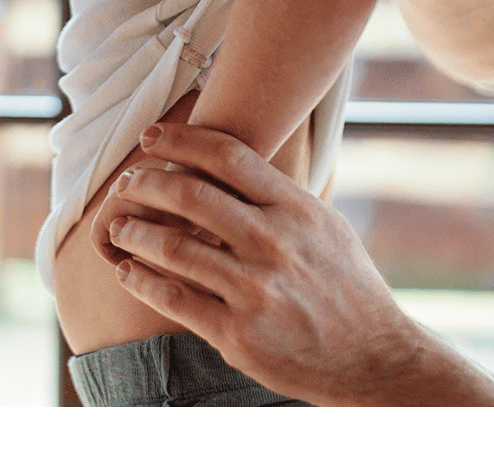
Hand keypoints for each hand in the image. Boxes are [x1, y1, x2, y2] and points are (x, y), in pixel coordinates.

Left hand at [99, 122, 414, 406]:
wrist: (375, 356)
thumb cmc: (347, 284)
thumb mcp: (325, 225)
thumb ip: (279, 196)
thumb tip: (231, 165)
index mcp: (295, 208)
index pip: (228, 156)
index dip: (181, 141)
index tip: (151, 137)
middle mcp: (273, 243)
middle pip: (191, 196)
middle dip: (146, 184)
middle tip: (126, 184)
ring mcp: (255, 290)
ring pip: (175, 248)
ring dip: (134, 233)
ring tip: (117, 227)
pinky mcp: (238, 335)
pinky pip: (175, 300)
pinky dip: (142, 282)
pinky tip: (127, 271)